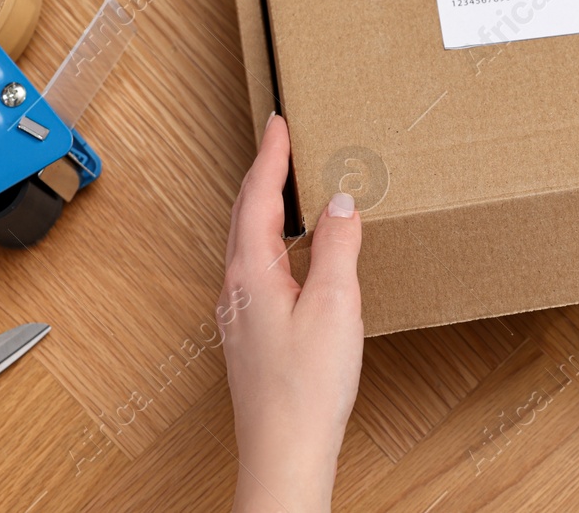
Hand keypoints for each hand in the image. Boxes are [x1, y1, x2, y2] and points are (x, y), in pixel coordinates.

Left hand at [221, 113, 363, 512]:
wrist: (285, 455)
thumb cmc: (306, 389)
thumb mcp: (336, 306)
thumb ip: (339, 247)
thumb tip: (342, 202)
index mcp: (251, 274)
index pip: (257, 198)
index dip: (269, 157)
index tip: (278, 122)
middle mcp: (236, 291)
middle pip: (244, 218)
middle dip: (262, 177)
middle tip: (280, 145)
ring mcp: (240, 316)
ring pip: (247, 245)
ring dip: (266, 210)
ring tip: (288, 189)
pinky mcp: (252, 337)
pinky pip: (256, 271)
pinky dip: (272, 243)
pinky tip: (294, 257)